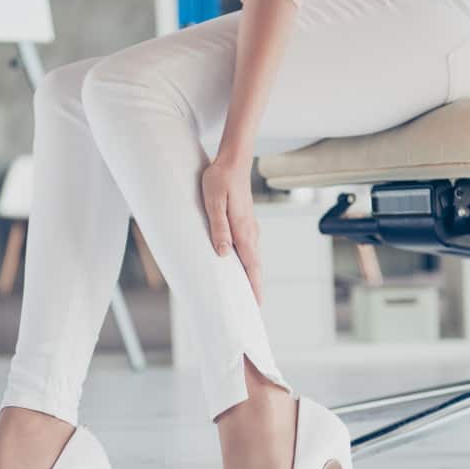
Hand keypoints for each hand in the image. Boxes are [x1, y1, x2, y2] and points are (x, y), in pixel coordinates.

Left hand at [202, 156, 262, 303]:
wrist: (233, 160)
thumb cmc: (219, 179)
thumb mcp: (213, 202)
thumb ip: (218, 228)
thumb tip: (223, 253)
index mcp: (243, 230)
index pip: (251, 265)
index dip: (254, 287)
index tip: (256, 306)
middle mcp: (250, 231)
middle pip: (254, 266)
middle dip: (254, 287)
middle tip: (252, 308)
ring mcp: (250, 227)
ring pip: (252, 257)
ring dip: (251, 275)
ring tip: (246, 292)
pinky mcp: (245, 221)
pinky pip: (248, 248)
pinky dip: (247, 262)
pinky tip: (241, 265)